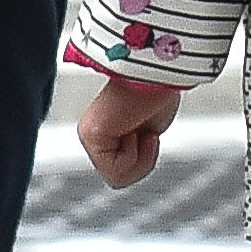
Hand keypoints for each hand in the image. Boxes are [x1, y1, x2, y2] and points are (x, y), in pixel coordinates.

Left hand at [76, 71, 181, 188]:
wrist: (162, 73)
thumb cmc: (162, 90)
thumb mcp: (153, 129)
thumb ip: (140, 147)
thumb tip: (140, 155)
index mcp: (104, 130)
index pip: (121, 170)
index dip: (145, 159)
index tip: (149, 132)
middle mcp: (92, 132)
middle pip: (120, 177)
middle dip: (143, 160)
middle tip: (145, 130)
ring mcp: (88, 134)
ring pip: (118, 178)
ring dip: (141, 158)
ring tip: (141, 129)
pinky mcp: (91, 134)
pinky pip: (116, 172)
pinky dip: (137, 156)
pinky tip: (137, 130)